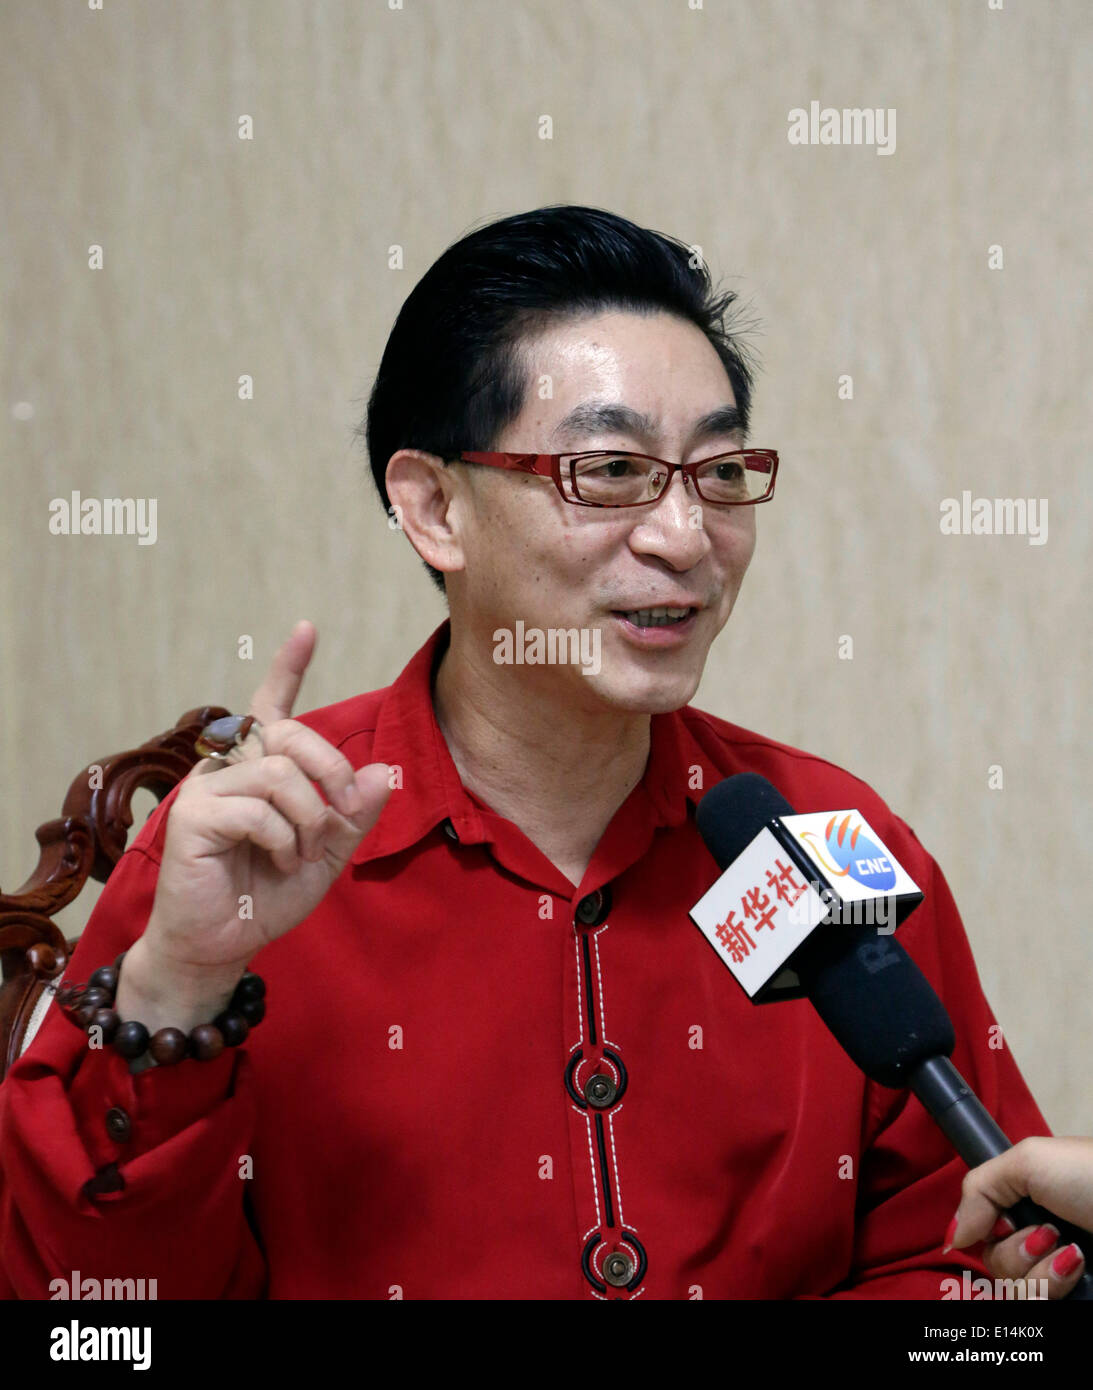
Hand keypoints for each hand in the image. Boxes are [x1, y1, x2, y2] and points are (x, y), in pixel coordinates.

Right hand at [138, 620, 391, 987]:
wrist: (223, 945)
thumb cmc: (266, 896)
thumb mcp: (329, 854)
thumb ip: (354, 815)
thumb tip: (381, 772)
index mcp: (258, 769)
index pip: (272, 706)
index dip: (288, 667)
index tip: (307, 629)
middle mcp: (228, 767)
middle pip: (290, 735)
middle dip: (330, 771)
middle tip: (339, 816)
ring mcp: (206, 788)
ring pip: (278, 772)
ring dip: (308, 817)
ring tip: (303, 852)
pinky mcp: (192, 816)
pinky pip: (256, 808)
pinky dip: (283, 838)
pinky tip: (280, 860)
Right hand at [946, 1136, 1092, 1298]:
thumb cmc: (1089, 1174)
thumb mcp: (1027, 1160)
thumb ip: (978, 1190)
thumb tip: (954, 1237)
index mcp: (1026, 1200)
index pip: (982, 1228)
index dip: (982, 1229)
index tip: (1000, 1220)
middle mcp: (1039, 1235)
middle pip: (994, 1264)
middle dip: (1013, 1252)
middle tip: (1046, 1233)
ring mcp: (1059, 1269)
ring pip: (1017, 1290)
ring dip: (1037, 1272)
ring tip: (1071, 1251)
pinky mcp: (1077, 1294)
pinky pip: (1043, 1304)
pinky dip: (1052, 1288)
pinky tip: (1077, 1269)